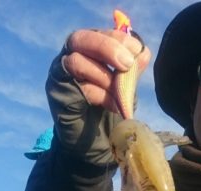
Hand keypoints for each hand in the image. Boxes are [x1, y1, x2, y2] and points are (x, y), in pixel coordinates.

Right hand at [47, 28, 150, 165]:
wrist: (94, 148)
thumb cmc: (108, 115)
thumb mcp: (126, 91)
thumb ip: (132, 72)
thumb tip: (144, 52)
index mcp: (89, 52)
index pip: (99, 33)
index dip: (118, 38)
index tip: (137, 51)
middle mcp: (70, 57)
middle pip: (81, 38)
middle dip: (107, 48)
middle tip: (127, 64)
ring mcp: (60, 75)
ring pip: (75, 61)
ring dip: (103, 76)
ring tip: (119, 96)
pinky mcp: (56, 94)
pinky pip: (74, 86)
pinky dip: (96, 93)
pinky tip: (111, 105)